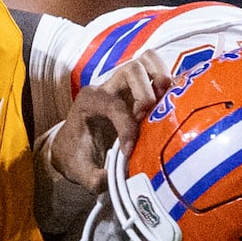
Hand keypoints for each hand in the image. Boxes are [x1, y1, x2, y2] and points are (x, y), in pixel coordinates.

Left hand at [46, 50, 171, 192]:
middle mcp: (106, 86)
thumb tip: (108, 180)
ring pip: (146, 61)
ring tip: (166, 100)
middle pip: (132, 69)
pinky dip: (166, 78)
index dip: (127, 128)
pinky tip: (170, 100)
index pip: (114, 104)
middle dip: (146, 94)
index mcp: (89, 101)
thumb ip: (92, 179)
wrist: (71, 148)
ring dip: (161, 77)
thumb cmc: (76, 158)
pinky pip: (154, 69)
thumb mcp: (80, 173)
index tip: (130, 151)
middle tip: (150, 118)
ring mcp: (123, 84)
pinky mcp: (137, 88)